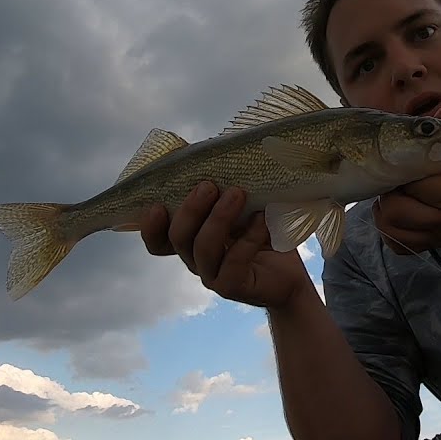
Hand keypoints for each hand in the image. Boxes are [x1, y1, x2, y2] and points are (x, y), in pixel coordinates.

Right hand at [140, 181, 314, 309]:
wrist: (290, 272)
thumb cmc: (262, 231)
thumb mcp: (241, 204)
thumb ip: (221, 186)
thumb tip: (208, 153)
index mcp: (192, 241)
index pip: (158, 240)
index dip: (150, 226)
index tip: (157, 204)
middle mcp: (196, 260)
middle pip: (178, 238)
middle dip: (190, 209)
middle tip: (208, 185)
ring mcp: (213, 275)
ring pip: (202, 248)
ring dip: (218, 218)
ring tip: (237, 194)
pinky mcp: (234, 286)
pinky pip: (233, 262)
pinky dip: (248, 237)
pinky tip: (261, 219)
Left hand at [371, 140, 440, 254]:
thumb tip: (436, 112)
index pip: (413, 178)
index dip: (400, 164)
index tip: (402, 155)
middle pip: (395, 206)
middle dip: (388, 187)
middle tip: (396, 175)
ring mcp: (440, 234)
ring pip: (391, 227)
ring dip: (384, 208)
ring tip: (395, 193)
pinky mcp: (437, 245)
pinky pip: (400, 245)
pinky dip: (391, 230)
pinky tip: (399, 215)